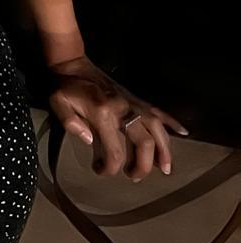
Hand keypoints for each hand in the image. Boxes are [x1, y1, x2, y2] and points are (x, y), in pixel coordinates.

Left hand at [48, 54, 187, 179]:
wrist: (72, 65)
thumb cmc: (64, 88)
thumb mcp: (58, 104)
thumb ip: (70, 122)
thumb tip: (89, 141)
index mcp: (102, 114)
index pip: (114, 150)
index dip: (110, 168)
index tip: (101, 171)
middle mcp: (123, 109)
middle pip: (144, 142)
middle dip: (142, 165)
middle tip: (134, 176)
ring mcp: (132, 102)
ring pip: (157, 128)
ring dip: (164, 150)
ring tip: (165, 168)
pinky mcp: (135, 98)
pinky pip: (158, 110)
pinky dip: (171, 121)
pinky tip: (183, 132)